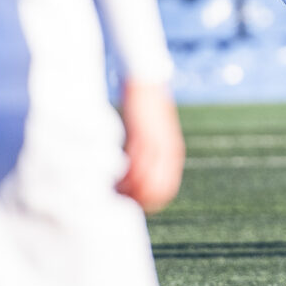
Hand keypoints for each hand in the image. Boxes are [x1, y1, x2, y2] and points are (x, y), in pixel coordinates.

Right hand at [115, 80, 184, 213]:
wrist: (148, 81)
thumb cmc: (145, 109)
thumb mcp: (152, 134)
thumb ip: (148, 153)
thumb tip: (135, 173)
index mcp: (173, 154)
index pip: (165, 191)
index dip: (149, 202)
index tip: (131, 203)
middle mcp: (169, 152)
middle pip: (156, 190)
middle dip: (137, 200)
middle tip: (119, 199)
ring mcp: (157, 144)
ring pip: (144, 180)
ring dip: (127, 188)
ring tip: (112, 188)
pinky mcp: (144, 134)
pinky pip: (134, 162)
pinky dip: (123, 173)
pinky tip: (113, 174)